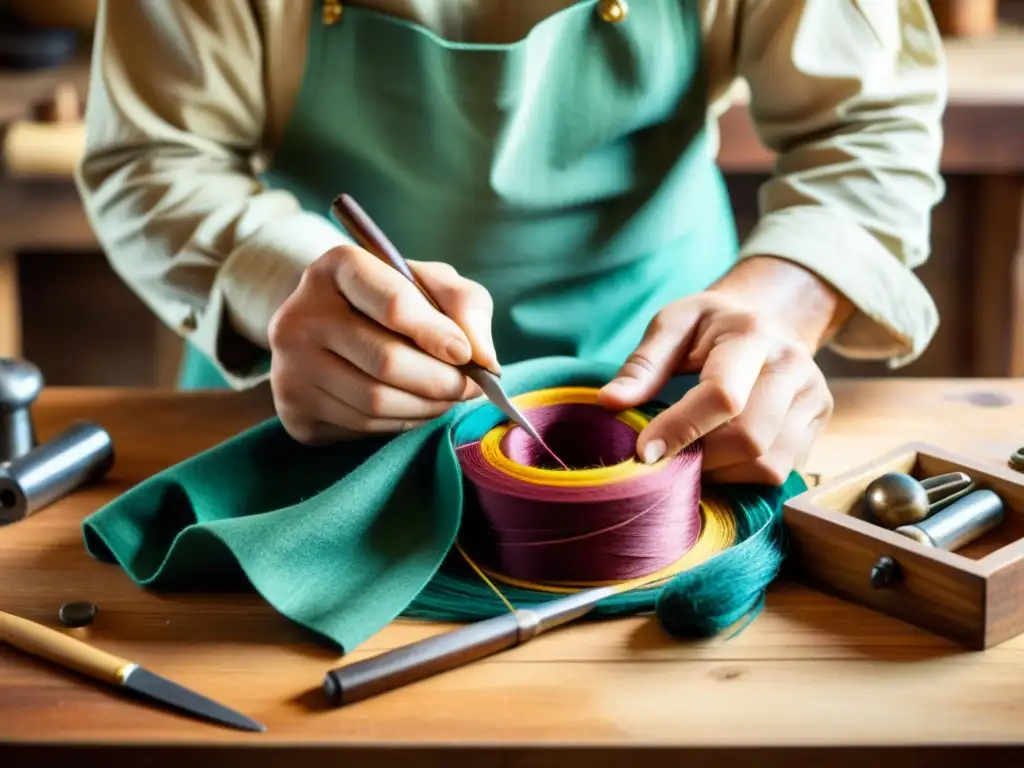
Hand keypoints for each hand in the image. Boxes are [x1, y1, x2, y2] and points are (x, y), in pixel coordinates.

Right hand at [268, 245, 498, 443]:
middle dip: (442, 380)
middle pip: (387, 361)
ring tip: (447, 397)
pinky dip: (401, 422)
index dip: (438, 334)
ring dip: (427, 407)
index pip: (393, 303)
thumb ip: (465, 305)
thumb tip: (483, 358)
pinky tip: (413, 407)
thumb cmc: (391, 300)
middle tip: (469, 386)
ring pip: (376, 402)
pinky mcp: (293, 409)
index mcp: (336, 268)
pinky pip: (362, 427)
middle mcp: (301, 315)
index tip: (466, 355)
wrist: (326, 330)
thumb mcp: (431, 283)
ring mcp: (290, 366)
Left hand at [597, 260, 844, 484]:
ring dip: (723, 473)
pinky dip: (743, 477)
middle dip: (701, 458)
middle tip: (669, 458)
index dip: (680, 430)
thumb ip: (643, 364)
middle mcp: (792, 366)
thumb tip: (610, 403)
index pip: (722, 395)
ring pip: (769, 465)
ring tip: (695, 457)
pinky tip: (721, 461)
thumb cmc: (711, 324)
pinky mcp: (819, 424)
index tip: (644, 453)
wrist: (772, 315)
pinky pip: (782, 473)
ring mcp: (813, 397)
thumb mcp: (673, 324)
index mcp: (751, 334)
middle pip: (750, 439)